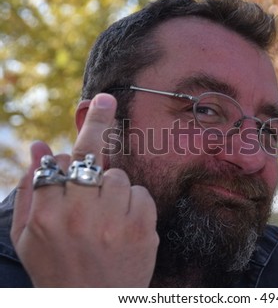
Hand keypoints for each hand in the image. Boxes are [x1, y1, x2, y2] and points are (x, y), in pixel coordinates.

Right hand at [11, 94, 158, 286]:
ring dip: (113, 187)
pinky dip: (134, 203)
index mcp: (45, 215)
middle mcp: (77, 215)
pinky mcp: (141, 230)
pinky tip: (124, 225)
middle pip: (90, 156)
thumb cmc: (57, 269)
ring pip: (118, 175)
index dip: (73, 141)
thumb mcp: (28, 237)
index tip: (98, 103)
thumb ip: (29, 191)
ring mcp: (111, 222)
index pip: (57, 160)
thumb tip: (38, 146)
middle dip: (97, 127)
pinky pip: (141, 194)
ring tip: (106, 214)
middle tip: (105, 99)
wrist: (91, 306)